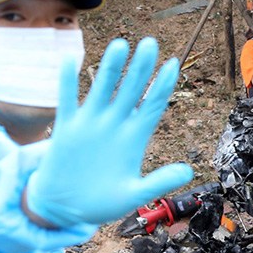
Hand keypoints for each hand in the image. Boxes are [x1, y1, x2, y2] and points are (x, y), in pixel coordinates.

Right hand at [24, 38, 194, 227]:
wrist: (64, 209)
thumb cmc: (100, 203)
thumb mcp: (133, 195)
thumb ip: (158, 182)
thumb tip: (188, 172)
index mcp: (134, 139)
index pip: (152, 106)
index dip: (163, 85)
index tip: (174, 63)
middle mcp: (114, 125)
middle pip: (131, 90)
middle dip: (141, 67)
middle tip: (151, 42)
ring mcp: (90, 124)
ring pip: (102, 89)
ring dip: (110, 68)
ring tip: (120, 44)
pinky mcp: (66, 129)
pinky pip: (66, 100)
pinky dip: (67, 81)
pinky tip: (70, 59)